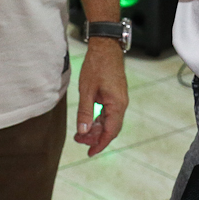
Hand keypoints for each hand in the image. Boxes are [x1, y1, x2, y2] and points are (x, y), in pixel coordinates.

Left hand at [73, 37, 127, 156]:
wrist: (105, 46)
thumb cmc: (96, 66)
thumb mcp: (87, 90)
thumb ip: (85, 112)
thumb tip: (83, 131)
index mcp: (117, 104)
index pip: (110, 132)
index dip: (100, 144)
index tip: (89, 153)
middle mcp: (121, 104)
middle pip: (110, 128)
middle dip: (94, 137)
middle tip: (78, 140)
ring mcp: (119, 100)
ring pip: (108, 121)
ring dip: (95, 128)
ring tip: (79, 132)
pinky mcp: (115, 95)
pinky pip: (108, 113)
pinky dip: (98, 119)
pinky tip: (87, 121)